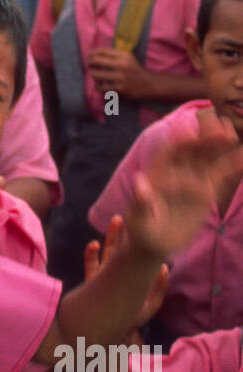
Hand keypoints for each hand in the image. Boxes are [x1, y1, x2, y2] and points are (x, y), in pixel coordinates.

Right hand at [84, 216, 168, 326]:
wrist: (110, 336)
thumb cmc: (131, 321)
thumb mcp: (150, 305)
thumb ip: (159, 289)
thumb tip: (166, 269)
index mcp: (130, 278)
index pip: (135, 257)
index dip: (138, 243)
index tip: (143, 229)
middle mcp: (117, 275)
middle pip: (121, 250)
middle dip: (124, 233)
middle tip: (128, 215)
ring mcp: (103, 278)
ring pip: (108, 252)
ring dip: (112, 237)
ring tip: (117, 220)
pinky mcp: (92, 283)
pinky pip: (90, 265)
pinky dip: (91, 254)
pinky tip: (93, 244)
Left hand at [86, 48, 149, 99]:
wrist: (149, 84)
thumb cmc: (135, 70)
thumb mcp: (128, 58)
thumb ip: (115, 54)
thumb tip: (96, 54)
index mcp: (124, 55)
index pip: (102, 51)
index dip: (93, 53)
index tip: (90, 56)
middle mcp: (122, 65)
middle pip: (97, 60)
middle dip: (90, 63)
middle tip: (90, 65)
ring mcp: (120, 77)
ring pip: (96, 75)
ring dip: (93, 75)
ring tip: (96, 76)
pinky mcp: (120, 88)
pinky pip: (101, 87)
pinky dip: (98, 87)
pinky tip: (100, 86)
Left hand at [124, 108, 242, 259]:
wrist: (155, 242)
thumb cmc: (142, 229)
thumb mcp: (139, 218)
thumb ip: (140, 201)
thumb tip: (139, 184)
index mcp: (159, 171)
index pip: (170, 152)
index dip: (180, 142)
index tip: (192, 135)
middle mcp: (177, 169)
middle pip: (193, 147)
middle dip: (205, 137)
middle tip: (220, 129)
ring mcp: (194, 177)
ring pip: (209, 155)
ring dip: (220, 143)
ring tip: (232, 134)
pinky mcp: (207, 189)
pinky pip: (222, 173)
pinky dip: (235, 164)